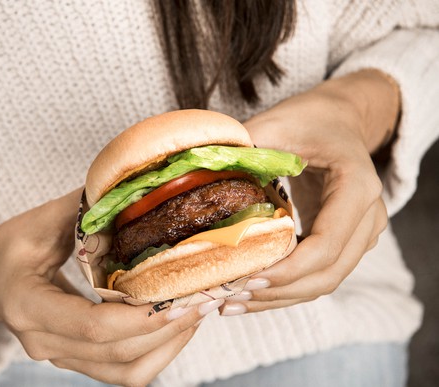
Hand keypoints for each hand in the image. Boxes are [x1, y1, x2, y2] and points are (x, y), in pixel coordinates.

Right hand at [0, 188, 219, 385]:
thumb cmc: (9, 249)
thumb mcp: (38, 221)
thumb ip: (82, 209)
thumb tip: (130, 191)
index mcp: (28, 306)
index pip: (92, 326)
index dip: (141, 317)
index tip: (180, 297)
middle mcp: (43, 342)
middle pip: (116, 352)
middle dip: (167, 329)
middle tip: (204, 298)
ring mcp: (60, 357)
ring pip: (125, 371)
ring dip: (168, 345)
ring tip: (198, 311)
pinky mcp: (75, 360)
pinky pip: (123, 372)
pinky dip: (156, 354)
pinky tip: (176, 325)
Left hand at [220, 69, 398, 315]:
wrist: (339, 119)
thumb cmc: (309, 119)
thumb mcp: (277, 124)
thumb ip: (244, 148)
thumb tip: (197, 174)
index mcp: (357, 186)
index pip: (325, 245)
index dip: (286, 271)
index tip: (244, 279)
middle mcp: (369, 215)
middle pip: (327, 274)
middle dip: (277, 293)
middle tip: (228, 299)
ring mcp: (363, 232)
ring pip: (325, 282)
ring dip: (279, 298)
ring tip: (231, 303)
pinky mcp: (347, 241)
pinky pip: (320, 274)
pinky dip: (287, 288)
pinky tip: (249, 292)